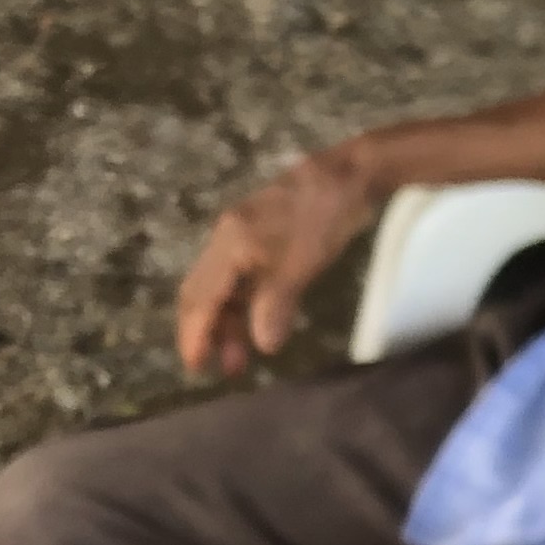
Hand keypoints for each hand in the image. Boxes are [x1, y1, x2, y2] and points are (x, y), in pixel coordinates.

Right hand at [174, 146, 382, 378]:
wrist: (348, 174)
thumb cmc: (324, 217)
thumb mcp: (303, 264)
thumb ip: (276, 304)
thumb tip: (263, 346)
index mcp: (229, 244)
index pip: (202, 297)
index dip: (196, 334)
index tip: (196, 367)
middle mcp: (225, 239)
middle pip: (201, 292)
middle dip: (207, 332)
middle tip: (225, 369)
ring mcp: (240, 236)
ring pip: (220, 286)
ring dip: (226, 321)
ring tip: (241, 356)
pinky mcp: (257, 236)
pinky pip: (237, 277)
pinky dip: (240, 304)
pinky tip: (255, 321)